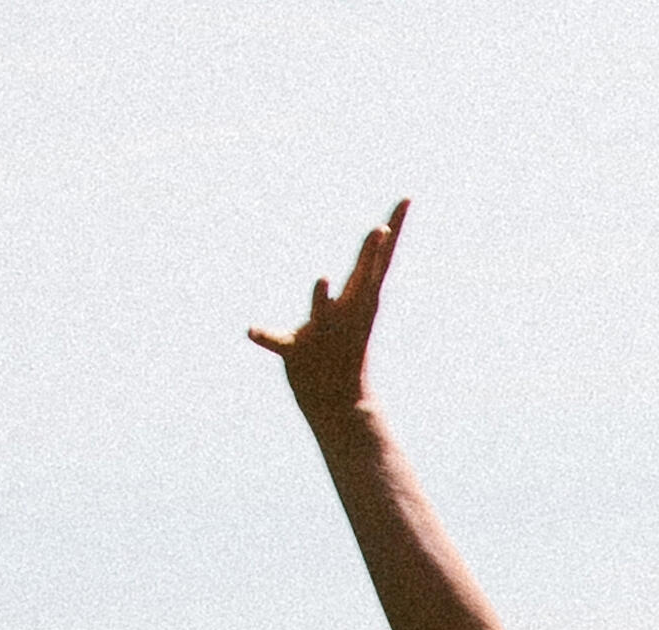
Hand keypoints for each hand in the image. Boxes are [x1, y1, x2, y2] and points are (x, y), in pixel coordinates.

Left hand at [250, 203, 408, 422]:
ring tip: (321, 277)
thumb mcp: (362, 304)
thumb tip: (384, 233)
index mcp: (362, 298)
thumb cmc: (347, 345)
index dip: (396, 226)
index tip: (407, 197)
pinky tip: (251, 331)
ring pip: (322, 312)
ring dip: (321, 298)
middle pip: (362, 278)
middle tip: (380, 228)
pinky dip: (266, 336)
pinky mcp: (296, 353)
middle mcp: (346, 311)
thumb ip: (368, 271)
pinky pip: (278, 342)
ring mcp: (322, 332)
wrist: (339, 402)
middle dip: (370, 254)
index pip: (383, 258)